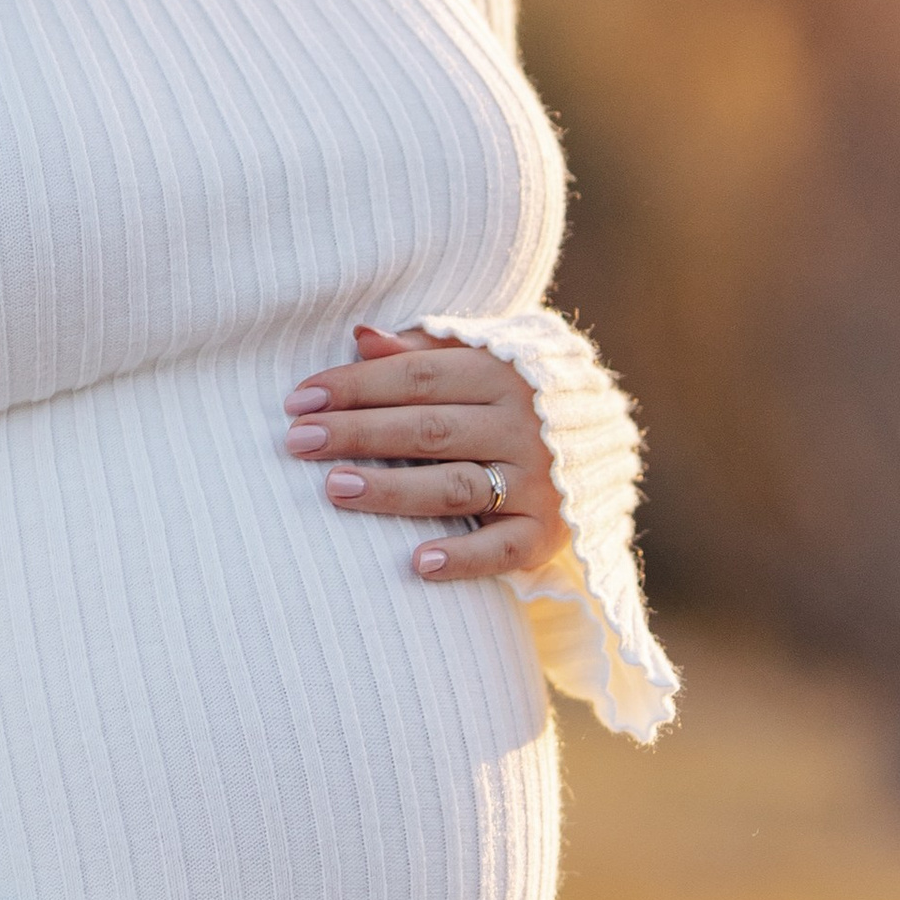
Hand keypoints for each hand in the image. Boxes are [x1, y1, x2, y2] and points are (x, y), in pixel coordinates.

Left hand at [282, 324, 562, 585]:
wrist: (603, 446)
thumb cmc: (509, 398)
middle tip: (297, 441)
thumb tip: (360, 336)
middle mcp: (522, 426)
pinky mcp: (546, 533)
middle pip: (427, 428)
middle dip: (358, 432)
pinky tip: (416, 563)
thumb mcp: (475, 362)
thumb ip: (420, 352)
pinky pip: (502, 550)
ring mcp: (537, 481)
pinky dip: (462, 558)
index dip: (354, 386)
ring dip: (392, 489)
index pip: (415, 378)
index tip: (299, 401)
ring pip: (455, 486)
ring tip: (333, 487)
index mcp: (500, 373)